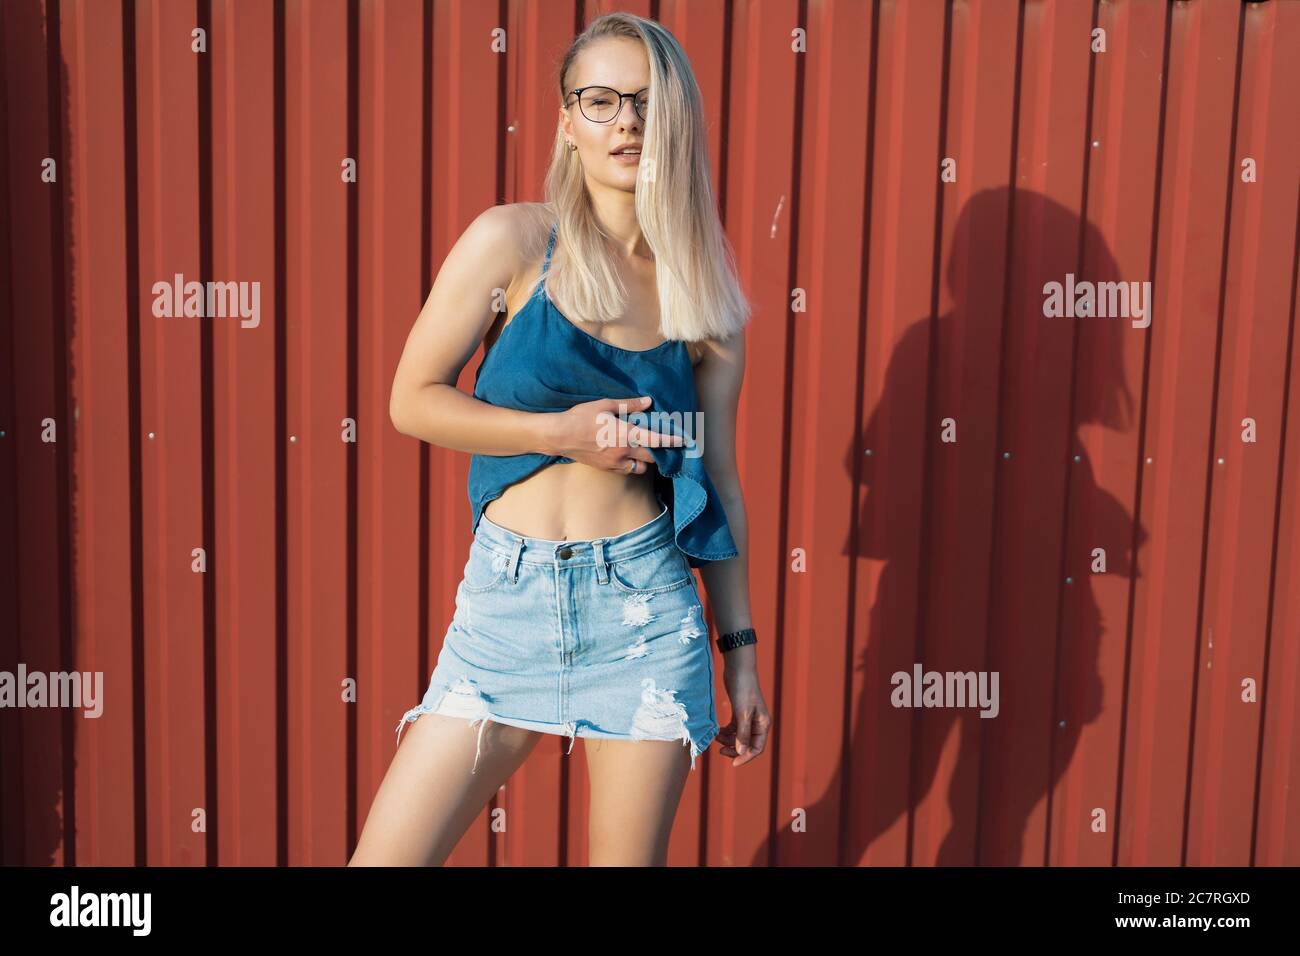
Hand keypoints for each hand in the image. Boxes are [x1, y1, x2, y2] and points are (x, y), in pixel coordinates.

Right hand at [540, 395, 683, 475]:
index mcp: (625, 434)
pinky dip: (631, 465)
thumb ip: (629, 405)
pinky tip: (628, 455)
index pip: (655, 440)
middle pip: (651, 458)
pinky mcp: (606, 469)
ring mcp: (614, 463)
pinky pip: (626, 470)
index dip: (672, 441)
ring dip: (646, 461)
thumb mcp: (605, 405)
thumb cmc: (581, 417)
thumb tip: (648, 402)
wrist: (559, 436)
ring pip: (640, 468)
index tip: (684, 440)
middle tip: (666, 446)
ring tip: (645, 451)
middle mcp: (623, 452)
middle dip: (661, 453)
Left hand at [716, 665, 770, 766]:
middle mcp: (757, 723)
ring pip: (738, 738)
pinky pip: (732, 729)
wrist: (738, 669)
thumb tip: (741, 752)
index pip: (756, 748)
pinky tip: (717, 731)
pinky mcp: (738, 713)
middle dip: (734, 750)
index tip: (732, 764)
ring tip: (716, 738)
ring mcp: (748, 718)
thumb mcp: (742, 713)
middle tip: (720, 751)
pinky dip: (725, 732)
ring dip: (727, 741)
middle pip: (747, 745)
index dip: (745, 757)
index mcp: (763, 724)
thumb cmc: (743, 690)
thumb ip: (742, 734)